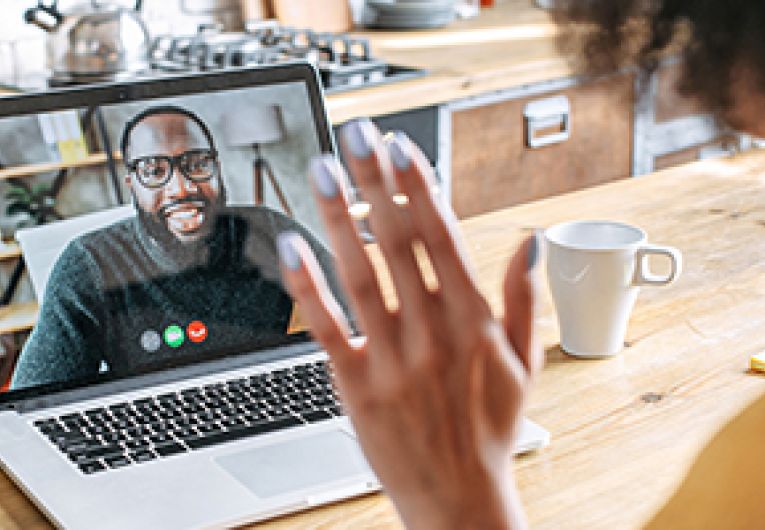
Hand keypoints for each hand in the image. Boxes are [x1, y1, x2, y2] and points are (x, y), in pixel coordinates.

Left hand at [277, 119, 540, 529]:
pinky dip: (308, 288)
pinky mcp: (357, 386)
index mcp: (473, 320)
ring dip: (340, 218)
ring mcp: (393, 358)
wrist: (460, 499)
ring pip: (361, 273)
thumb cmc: (491, 431)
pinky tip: (291, 247)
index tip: (403, 148)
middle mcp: (433, 331)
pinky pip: (328, 328)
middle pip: (398, 241)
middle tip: (358, 134)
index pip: (443, 237)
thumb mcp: (527, 365)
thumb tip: (529, 241)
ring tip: (324, 170)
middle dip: (376, 181)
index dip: (420, 187)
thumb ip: (525, 300)